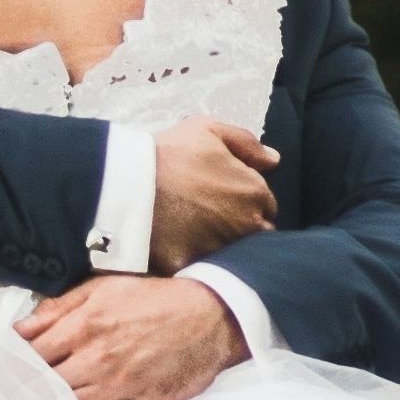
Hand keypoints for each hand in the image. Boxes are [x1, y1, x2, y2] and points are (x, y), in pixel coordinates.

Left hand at [17, 274, 249, 399]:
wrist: (209, 317)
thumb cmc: (155, 299)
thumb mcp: (102, 288)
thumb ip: (58, 309)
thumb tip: (20, 328)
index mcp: (84, 327)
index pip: (30, 356)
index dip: (9, 369)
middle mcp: (97, 360)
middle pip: (43, 388)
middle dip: (19, 399)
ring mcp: (120, 386)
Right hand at [151, 118, 279, 270]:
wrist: (126, 183)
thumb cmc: (168, 152)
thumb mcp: (209, 130)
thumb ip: (246, 144)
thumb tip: (274, 160)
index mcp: (254, 192)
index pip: (266, 206)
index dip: (247, 202)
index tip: (225, 198)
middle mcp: (246, 225)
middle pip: (256, 234)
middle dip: (241, 226)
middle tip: (211, 217)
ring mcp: (222, 248)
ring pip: (234, 254)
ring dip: (221, 245)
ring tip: (194, 232)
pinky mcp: (195, 267)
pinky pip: (202, 269)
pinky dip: (194, 260)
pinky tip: (179, 247)